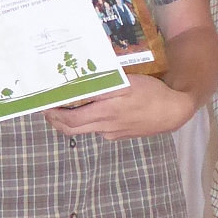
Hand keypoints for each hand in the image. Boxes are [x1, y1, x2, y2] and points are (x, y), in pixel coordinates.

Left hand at [44, 74, 195, 140]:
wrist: (174, 111)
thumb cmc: (151, 93)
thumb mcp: (126, 83)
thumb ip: (102, 85)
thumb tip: (79, 84)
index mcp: (104, 114)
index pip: (70, 121)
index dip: (53, 115)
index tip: (43, 106)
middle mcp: (105, 127)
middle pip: (73, 129)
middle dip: (56, 121)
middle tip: (47, 109)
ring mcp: (113, 133)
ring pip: (86, 129)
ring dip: (72, 120)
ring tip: (67, 106)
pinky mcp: (121, 134)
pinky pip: (100, 128)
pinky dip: (91, 120)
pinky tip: (95, 108)